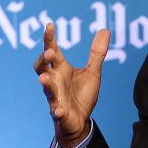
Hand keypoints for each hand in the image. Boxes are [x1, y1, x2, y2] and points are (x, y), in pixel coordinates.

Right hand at [33, 23, 109, 147]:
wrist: (79, 121)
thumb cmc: (81, 94)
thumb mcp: (92, 72)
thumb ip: (97, 53)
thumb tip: (105, 29)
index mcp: (60, 69)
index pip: (52, 51)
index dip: (49, 39)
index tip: (49, 25)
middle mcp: (54, 81)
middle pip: (42, 67)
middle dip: (43, 60)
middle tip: (49, 52)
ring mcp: (55, 97)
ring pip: (46, 89)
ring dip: (45, 83)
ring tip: (43, 79)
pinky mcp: (60, 113)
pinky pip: (56, 112)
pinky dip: (57, 110)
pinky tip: (59, 110)